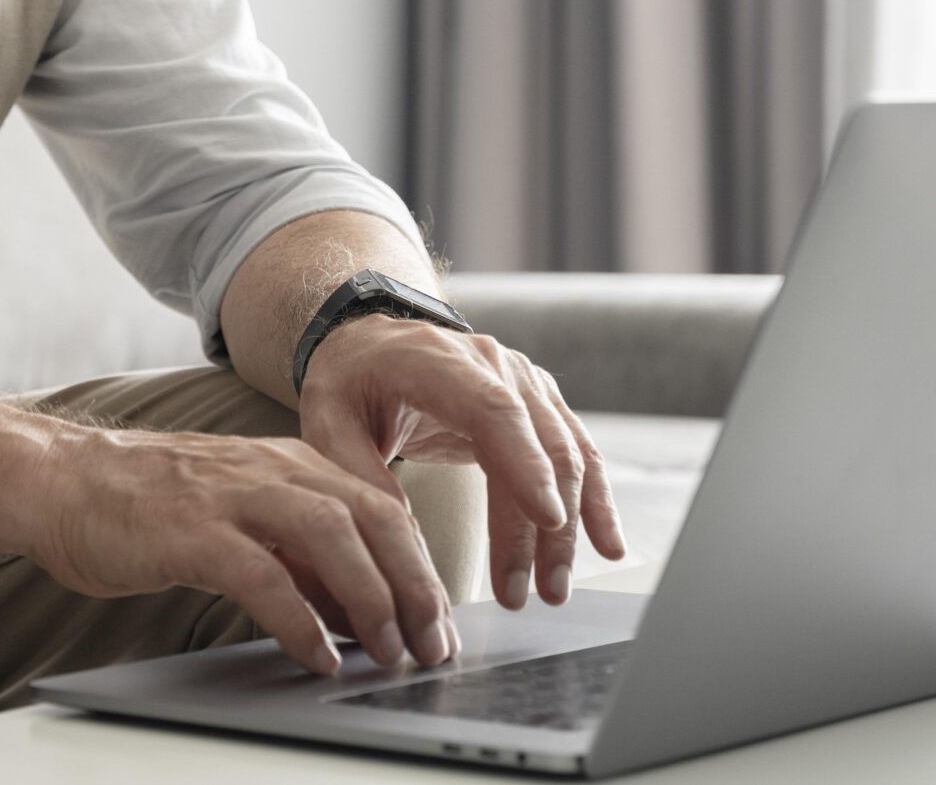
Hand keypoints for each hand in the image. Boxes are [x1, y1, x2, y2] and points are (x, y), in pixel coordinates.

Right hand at [30, 424, 458, 676]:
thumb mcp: (240, 517)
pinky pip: (263, 575)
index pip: (382, 508)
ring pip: (332, 535)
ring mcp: (231, 495)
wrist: (61, 481)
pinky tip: (317, 656)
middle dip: (415, 585)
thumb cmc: (146, 506)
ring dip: (372, 598)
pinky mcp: (191, 530)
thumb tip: (355, 611)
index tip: (440, 621)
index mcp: (289, 463)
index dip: (420, 567)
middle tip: (433, 644)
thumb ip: (297, 554)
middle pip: (372, 518)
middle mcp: (270, 469)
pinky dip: (300, 620)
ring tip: (389, 651)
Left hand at [296, 315, 628, 610]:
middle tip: (535, 593)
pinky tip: (607, 546)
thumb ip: (362, 479)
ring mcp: (523, 380)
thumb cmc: (347, 384)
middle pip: (539, 444)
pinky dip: (595, 500)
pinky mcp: (538, 402)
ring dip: (570, 527)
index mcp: (436, 361)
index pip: (493, 411)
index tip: (548, 518)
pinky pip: (578, 452)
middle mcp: (493, 363)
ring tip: (553, 589)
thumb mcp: (327, 424)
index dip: (525, 464)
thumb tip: (402, 550)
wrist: (371, 343)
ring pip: (567, 455)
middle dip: (544, 526)